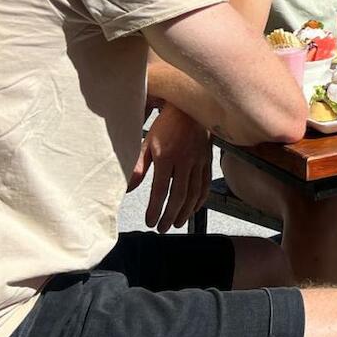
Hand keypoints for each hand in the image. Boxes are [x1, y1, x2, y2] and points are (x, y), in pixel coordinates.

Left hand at [129, 105, 211, 232]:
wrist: (190, 108)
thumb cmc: (166, 124)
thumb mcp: (147, 141)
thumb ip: (138, 166)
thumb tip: (129, 188)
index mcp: (167, 156)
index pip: (160, 190)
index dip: (155, 209)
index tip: (150, 221)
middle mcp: (185, 161)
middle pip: (179, 196)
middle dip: (170, 215)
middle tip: (163, 228)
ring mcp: (198, 162)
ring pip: (194, 193)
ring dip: (185, 211)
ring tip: (177, 223)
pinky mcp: (207, 161)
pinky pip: (205, 185)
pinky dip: (200, 200)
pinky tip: (194, 208)